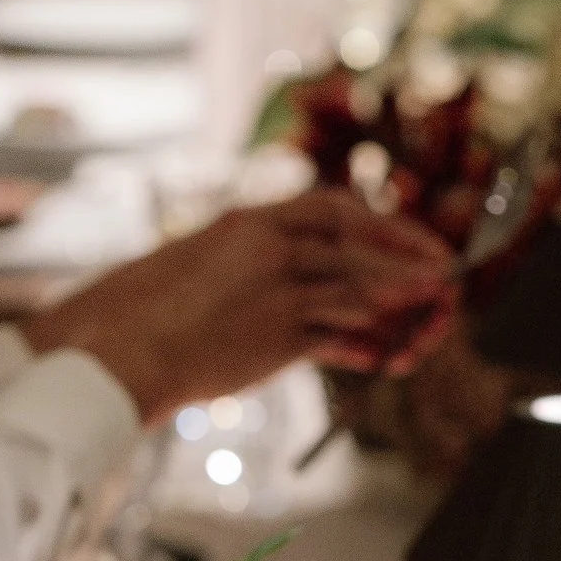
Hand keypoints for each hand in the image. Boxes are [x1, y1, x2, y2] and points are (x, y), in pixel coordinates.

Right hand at [34, 190, 453, 419]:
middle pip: (357, 241)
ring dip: (404, 298)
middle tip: (442, 273)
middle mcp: (266, 246)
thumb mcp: (201, 268)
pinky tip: (397, 354)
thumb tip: (284, 278)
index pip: (330, 206)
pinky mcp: (275, 333)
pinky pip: (340, 335)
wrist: (117, 346)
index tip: (406, 235)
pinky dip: (373, 345)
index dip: (377, 220)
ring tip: (440, 309)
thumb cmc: (147, 313)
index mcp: (247, 221)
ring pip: (359, 285)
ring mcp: (273, 288)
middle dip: (406, 254)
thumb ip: (247, 264)